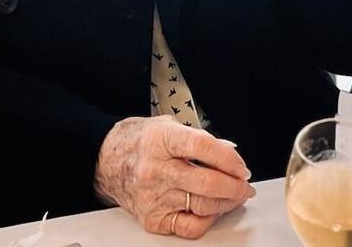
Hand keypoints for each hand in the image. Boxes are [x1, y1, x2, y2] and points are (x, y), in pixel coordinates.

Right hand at [94, 116, 254, 237]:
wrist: (107, 161)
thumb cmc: (141, 141)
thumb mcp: (169, 125)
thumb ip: (200, 138)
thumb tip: (229, 153)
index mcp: (161, 140)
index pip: (202, 147)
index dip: (229, 158)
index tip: (242, 166)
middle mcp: (156, 170)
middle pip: (206, 182)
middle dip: (234, 186)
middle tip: (244, 185)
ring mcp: (154, 197)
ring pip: (202, 206)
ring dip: (227, 203)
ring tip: (235, 195)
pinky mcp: (152, 219)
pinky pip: (189, 227)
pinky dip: (208, 219)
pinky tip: (214, 210)